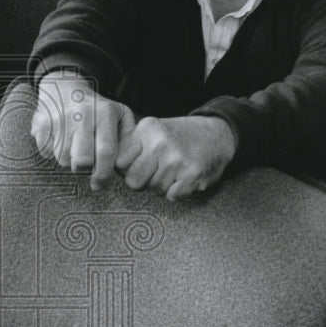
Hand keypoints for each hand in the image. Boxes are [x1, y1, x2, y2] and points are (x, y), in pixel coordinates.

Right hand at [30, 71, 135, 189]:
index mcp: (104, 113)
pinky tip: (58, 139)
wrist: (64, 85)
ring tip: (73, 145)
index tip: (98, 184)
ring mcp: (61, 117)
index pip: (106, 153)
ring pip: (63, 159)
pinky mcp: (42, 122)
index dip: (103, 175)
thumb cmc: (96, 108)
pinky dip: (51, 151)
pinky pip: (46, 152)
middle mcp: (83, 114)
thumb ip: (128, 137)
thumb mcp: (119, 114)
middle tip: (84, 164)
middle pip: (82, 161)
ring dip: (68, 159)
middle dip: (83, 169)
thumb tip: (127, 162)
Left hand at [115, 115, 236, 200]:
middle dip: (142, 181)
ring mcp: (176, 159)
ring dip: (162, 186)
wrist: (218, 134)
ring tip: (172, 171)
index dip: (126, 169)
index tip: (136, 166)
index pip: (118, 162)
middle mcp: (160, 142)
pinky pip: (171, 196)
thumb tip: (107, 166)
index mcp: (147, 129)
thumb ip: (131, 145)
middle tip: (155, 172)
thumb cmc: (180, 136)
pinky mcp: (191, 174)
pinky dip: (177, 191)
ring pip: (153, 190)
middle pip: (133, 181)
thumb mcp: (153, 130)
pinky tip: (183, 177)